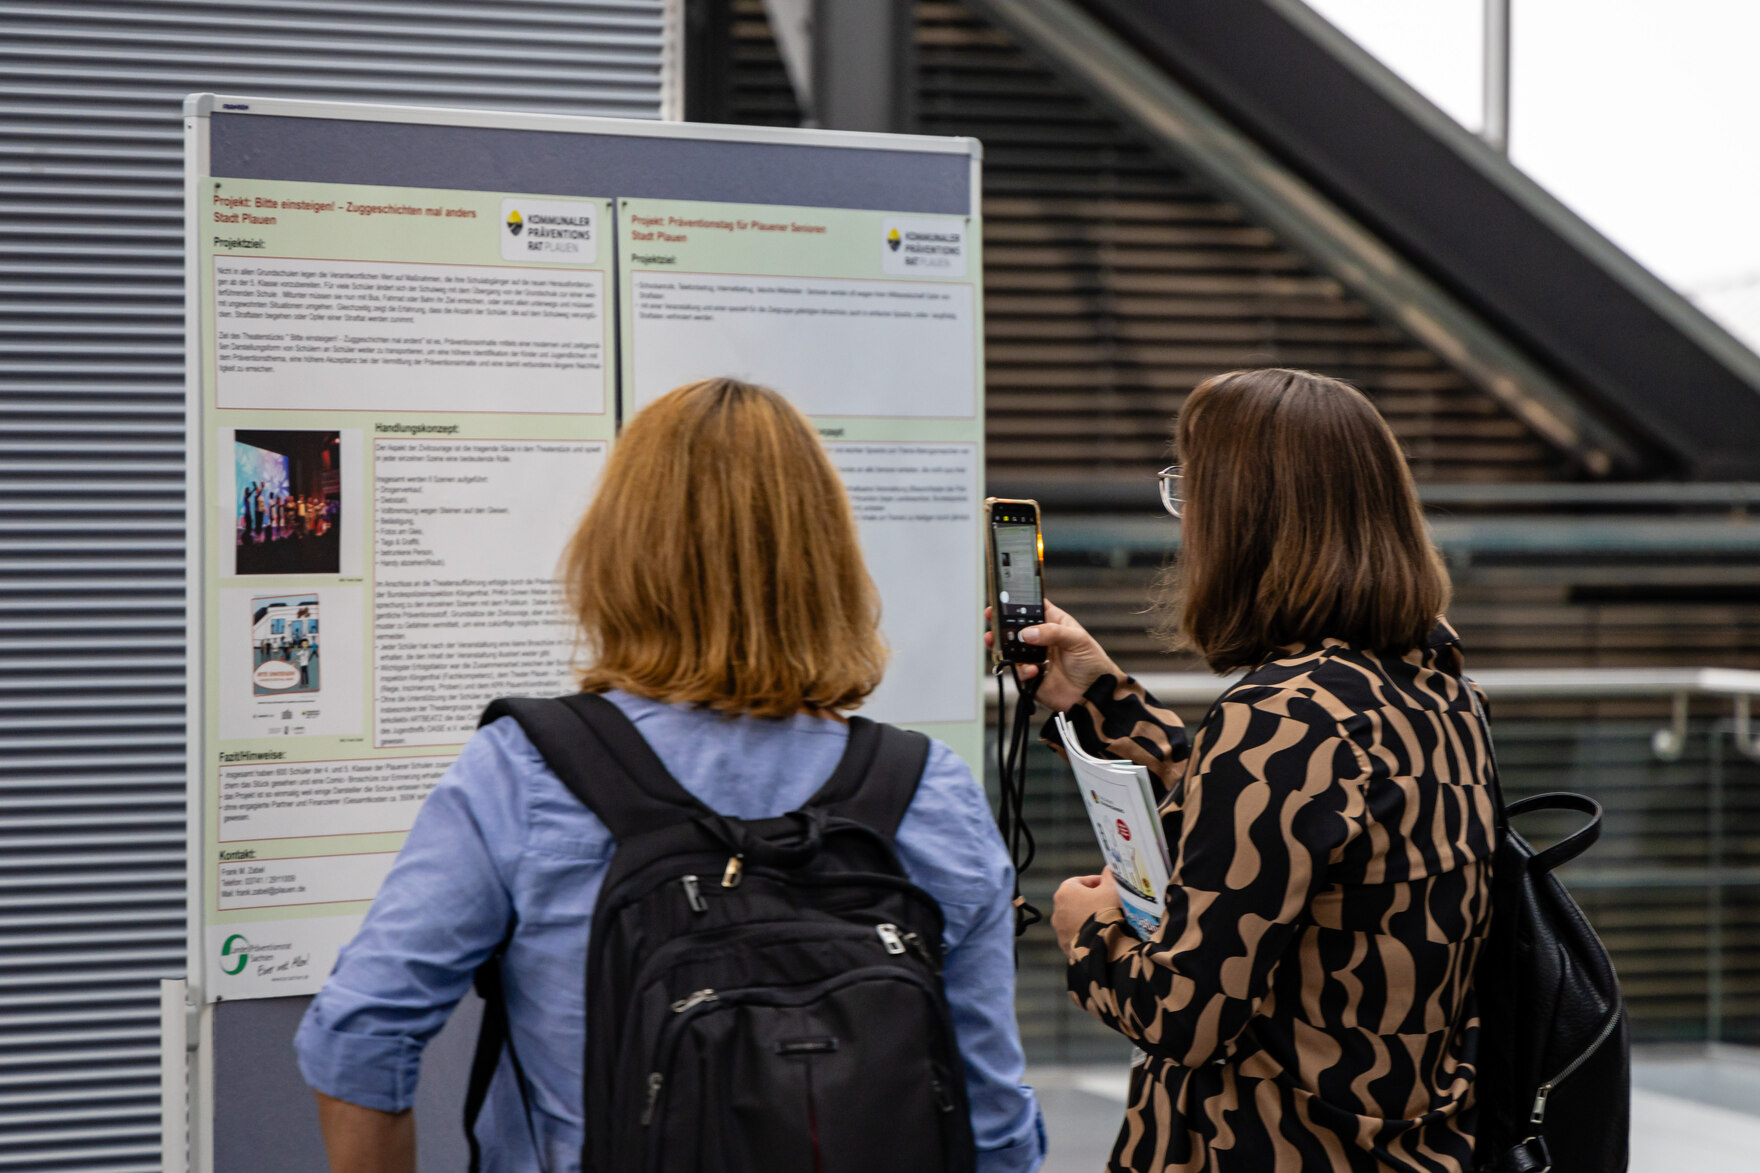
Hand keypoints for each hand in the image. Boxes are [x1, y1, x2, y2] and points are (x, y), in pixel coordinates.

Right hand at [984, 600, 1121, 712]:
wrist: (1095, 695)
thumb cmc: (1093, 663)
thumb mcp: (1078, 640)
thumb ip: (1052, 632)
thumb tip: (1027, 633)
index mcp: (1054, 624)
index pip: (1033, 608)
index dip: (1018, 603)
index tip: (1003, 599)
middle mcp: (1042, 640)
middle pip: (1016, 628)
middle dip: (1002, 623)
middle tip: (991, 618)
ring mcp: (1035, 658)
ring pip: (1011, 649)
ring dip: (1002, 645)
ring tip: (995, 641)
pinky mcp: (1031, 677)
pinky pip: (1018, 671)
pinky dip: (1022, 670)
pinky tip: (1034, 671)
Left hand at [1052, 869, 1121, 958]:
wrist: (1106, 944)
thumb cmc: (1107, 911)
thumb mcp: (1112, 889)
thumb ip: (1109, 876)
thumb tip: (1109, 869)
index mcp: (1065, 892)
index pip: (1080, 882)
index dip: (1096, 882)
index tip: (1108, 886)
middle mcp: (1057, 910)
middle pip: (1076, 900)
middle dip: (1091, 900)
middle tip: (1108, 902)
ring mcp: (1059, 930)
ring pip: (1075, 919)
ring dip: (1087, 917)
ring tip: (1105, 920)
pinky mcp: (1065, 945)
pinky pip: (1076, 935)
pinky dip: (1085, 933)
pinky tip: (1099, 934)